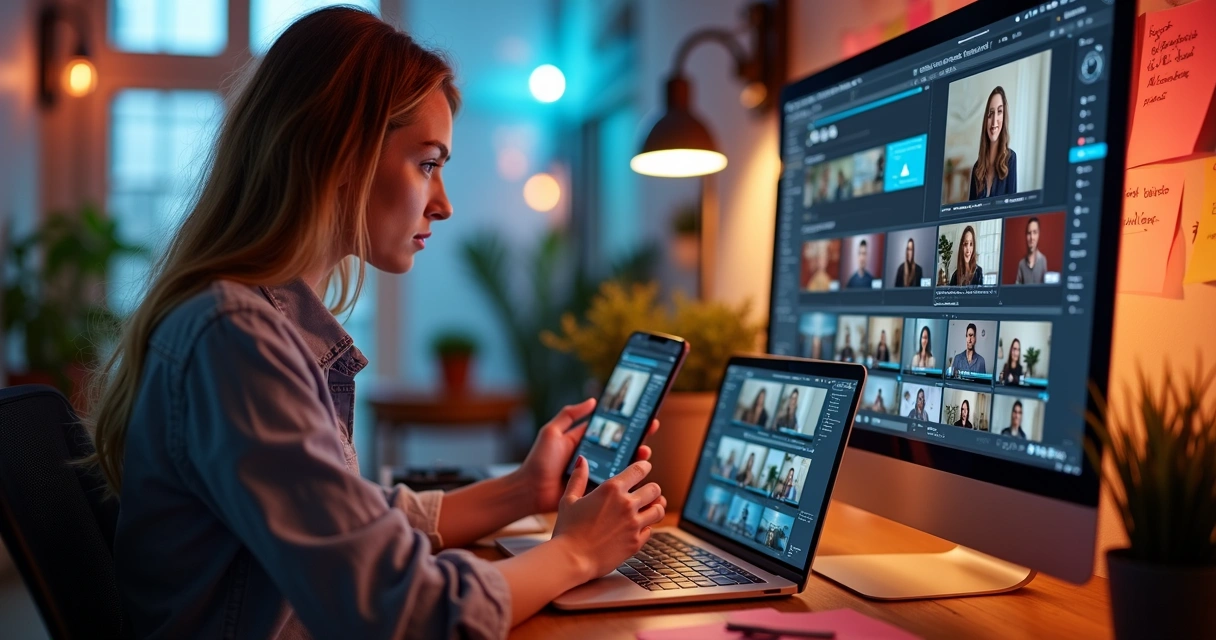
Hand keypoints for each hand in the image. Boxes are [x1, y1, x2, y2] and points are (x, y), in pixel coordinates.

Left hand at [518, 399, 659, 513]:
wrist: (531, 491)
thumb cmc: (539, 460)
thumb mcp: (552, 432)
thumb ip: (570, 414)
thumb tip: (593, 400)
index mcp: (584, 441)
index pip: (610, 429)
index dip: (626, 423)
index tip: (641, 414)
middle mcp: (593, 457)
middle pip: (621, 446)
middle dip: (637, 437)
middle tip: (651, 428)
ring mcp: (596, 473)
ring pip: (622, 465)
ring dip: (636, 457)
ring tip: (644, 451)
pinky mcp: (596, 490)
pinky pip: (615, 484)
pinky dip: (628, 479)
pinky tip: (638, 473)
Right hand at [550, 457, 665, 581]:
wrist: (571, 559)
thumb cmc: (567, 530)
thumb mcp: (569, 500)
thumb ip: (578, 478)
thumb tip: (582, 460)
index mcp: (611, 489)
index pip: (639, 470)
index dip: (644, 466)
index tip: (644, 468)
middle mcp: (627, 504)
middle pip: (654, 489)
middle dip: (651, 489)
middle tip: (646, 492)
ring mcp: (634, 524)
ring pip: (659, 509)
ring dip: (655, 507)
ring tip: (649, 508)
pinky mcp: (636, 542)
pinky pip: (651, 530)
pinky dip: (646, 527)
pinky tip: (638, 527)